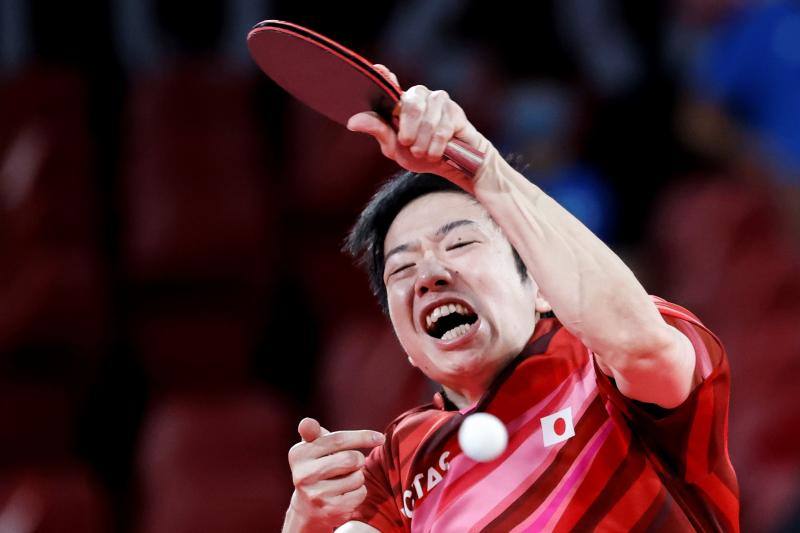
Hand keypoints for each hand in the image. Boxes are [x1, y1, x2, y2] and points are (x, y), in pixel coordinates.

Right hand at [285, 417, 384, 530]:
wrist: (308, 508)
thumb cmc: (317, 467)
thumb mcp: (312, 447)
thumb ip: (313, 432)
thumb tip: (306, 422)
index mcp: (299, 454)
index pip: (337, 440)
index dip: (362, 436)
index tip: (380, 438)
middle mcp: (304, 475)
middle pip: (352, 458)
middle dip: (358, 459)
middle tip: (351, 463)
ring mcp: (317, 495)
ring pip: (358, 477)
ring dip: (358, 476)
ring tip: (343, 480)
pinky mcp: (331, 510)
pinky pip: (360, 493)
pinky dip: (359, 491)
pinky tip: (345, 494)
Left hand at [347, 65, 489, 190]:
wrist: (451, 164)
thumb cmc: (419, 153)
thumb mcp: (394, 146)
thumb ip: (377, 131)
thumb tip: (352, 122)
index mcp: (400, 101)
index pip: (388, 82)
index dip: (384, 76)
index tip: (378, 70)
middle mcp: (418, 94)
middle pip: (411, 106)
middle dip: (409, 133)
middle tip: (408, 145)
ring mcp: (438, 100)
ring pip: (427, 122)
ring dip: (423, 144)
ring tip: (423, 153)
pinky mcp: (455, 111)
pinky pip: (443, 130)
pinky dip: (436, 147)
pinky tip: (436, 153)